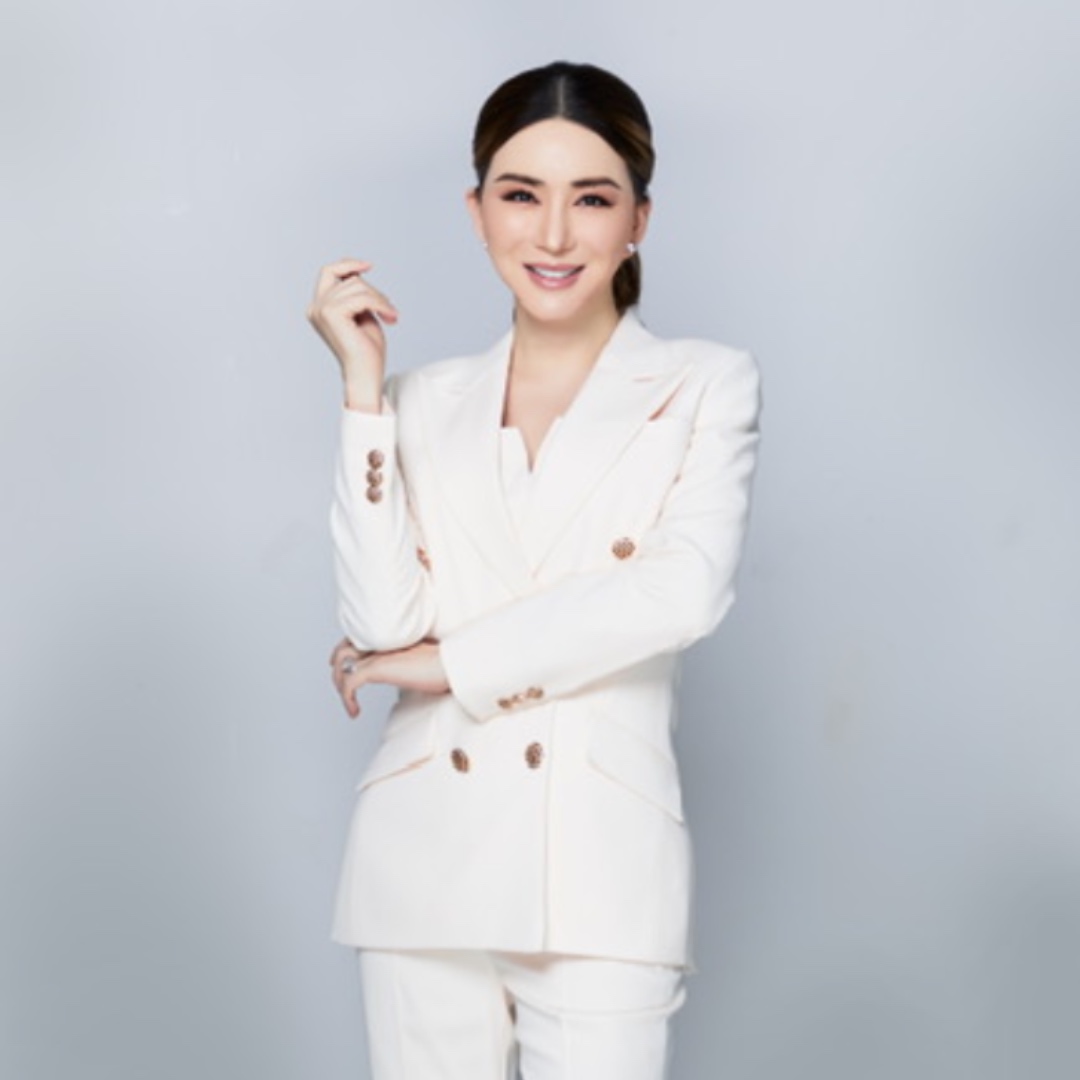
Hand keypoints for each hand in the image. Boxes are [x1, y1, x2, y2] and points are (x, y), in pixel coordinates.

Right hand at [307, 258, 399, 410]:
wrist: (365, 374)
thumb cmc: (366, 350)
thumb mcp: (362, 314)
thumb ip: (356, 294)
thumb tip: (358, 272)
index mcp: (319, 308)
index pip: (329, 272)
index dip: (348, 264)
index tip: (369, 266)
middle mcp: (315, 307)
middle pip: (349, 280)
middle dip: (374, 292)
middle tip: (390, 311)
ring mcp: (321, 310)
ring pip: (358, 286)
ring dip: (380, 299)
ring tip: (390, 316)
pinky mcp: (331, 314)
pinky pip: (363, 297)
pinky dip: (381, 305)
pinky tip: (390, 317)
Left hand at [329, 638, 448, 718]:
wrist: (447, 663)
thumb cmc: (440, 662)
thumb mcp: (417, 659)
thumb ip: (404, 661)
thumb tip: (403, 671)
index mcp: (387, 637)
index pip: (356, 639)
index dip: (346, 652)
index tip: (345, 665)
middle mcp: (378, 642)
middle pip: (343, 650)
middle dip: (336, 668)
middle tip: (338, 683)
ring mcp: (375, 654)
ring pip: (342, 667)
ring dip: (339, 685)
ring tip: (348, 702)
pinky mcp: (376, 668)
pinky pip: (349, 683)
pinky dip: (346, 699)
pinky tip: (354, 710)